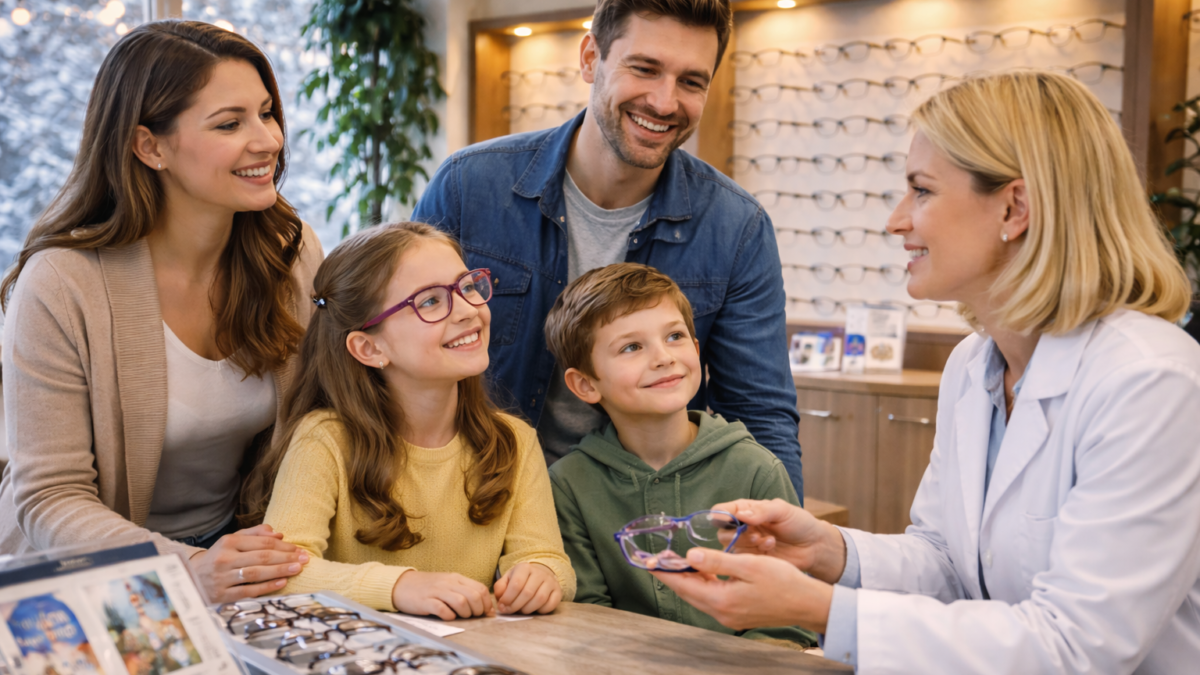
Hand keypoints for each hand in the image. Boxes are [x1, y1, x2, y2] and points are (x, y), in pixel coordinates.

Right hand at [187, 524, 308, 602]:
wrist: (190, 579)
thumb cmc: (219, 557)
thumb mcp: (233, 541)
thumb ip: (255, 534)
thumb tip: (279, 534)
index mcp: (228, 542)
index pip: (262, 543)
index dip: (283, 546)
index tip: (298, 549)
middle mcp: (224, 559)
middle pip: (261, 557)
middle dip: (286, 558)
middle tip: (304, 559)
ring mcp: (222, 578)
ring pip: (256, 573)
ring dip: (279, 571)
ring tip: (297, 569)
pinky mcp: (222, 596)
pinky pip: (248, 591)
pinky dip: (266, 587)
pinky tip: (282, 583)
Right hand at [392, 570, 494, 620]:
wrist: (401, 585)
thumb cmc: (428, 587)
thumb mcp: (448, 584)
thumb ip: (465, 592)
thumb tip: (485, 608)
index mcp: (456, 578)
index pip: (480, 588)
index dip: (486, 603)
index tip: (486, 613)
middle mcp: (448, 583)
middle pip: (473, 596)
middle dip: (478, 610)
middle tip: (473, 616)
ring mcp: (437, 591)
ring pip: (461, 602)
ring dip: (465, 614)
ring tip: (461, 617)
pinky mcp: (425, 602)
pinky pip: (442, 609)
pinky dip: (449, 616)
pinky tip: (447, 617)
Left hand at [493, 563, 561, 614]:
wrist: (539, 575)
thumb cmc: (520, 579)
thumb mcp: (507, 579)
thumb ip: (500, 588)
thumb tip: (501, 602)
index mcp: (525, 568)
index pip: (516, 584)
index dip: (508, 598)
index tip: (502, 606)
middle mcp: (539, 573)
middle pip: (527, 593)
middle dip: (515, 606)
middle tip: (509, 611)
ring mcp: (551, 582)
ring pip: (539, 599)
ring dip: (527, 609)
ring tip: (521, 610)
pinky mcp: (558, 592)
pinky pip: (550, 605)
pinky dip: (541, 611)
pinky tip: (534, 609)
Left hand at [652, 548, 833, 632]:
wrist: (808, 604)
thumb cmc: (783, 582)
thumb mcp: (750, 565)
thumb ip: (718, 561)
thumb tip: (689, 556)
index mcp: (722, 600)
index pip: (684, 585)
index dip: (665, 572)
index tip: (648, 562)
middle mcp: (722, 613)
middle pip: (688, 592)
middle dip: (672, 575)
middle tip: (658, 560)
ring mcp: (729, 617)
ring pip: (699, 595)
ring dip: (688, 579)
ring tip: (676, 562)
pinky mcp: (737, 615)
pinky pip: (712, 598)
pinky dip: (703, 584)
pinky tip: (703, 572)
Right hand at [716, 498, 846, 582]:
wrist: (813, 546)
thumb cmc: (798, 522)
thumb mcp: (782, 510)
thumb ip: (762, 511)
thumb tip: (740, 515)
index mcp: (746, 510)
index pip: (722, 510)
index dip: (719, 515)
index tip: (727, 520)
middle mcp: (742, 527)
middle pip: (722, 532)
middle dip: (736, 534)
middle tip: (755, 534)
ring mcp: (746, 545)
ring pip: (731, 547)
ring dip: (748, 544)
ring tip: (769, 540)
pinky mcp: (752, 560)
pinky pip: (743, 559)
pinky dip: (756, 552)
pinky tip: (771, 546)